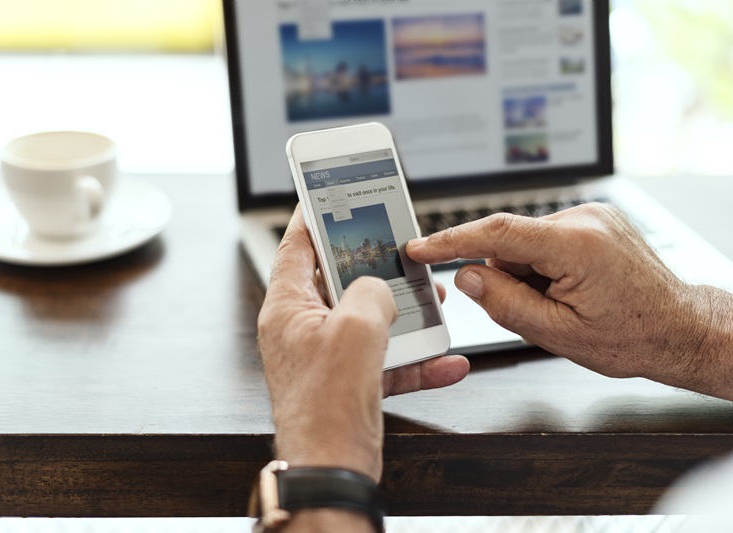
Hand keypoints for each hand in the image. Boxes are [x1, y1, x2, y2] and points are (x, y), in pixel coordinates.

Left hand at [258, 206, 468, 481]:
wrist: (332, 470)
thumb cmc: (325, 406)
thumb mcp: (355, 329)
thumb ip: (371, 293)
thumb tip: (380, 290)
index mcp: (288, 307)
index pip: (297, 246)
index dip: (314, 217)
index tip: (330, 196)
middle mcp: (302, 329)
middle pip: (338, 280)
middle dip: (375, 267)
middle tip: (399, 251)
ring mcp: (325, 356)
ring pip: (367, 319)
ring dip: (403, 313)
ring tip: (434, 303)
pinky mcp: (348, 382)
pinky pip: (385, 359)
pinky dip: (415, 359)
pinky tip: (446, 360)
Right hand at [407, 203, 732, 398]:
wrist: (678, 328)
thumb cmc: (631, 336)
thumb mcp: (558, 334)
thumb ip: (505, 304)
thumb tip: (467, 277)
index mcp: (576, 246)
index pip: (497, 233)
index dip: (451, 241)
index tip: (420, 247)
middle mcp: (584, 220)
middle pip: (509, 243)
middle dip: (506, 277)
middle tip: (537, 310)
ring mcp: (590, 216)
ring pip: (525, 243)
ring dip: (528, 273)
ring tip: (564, 302)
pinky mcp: (592, 220)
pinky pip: (544, 240)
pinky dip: (542, 265)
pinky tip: (569, 288)